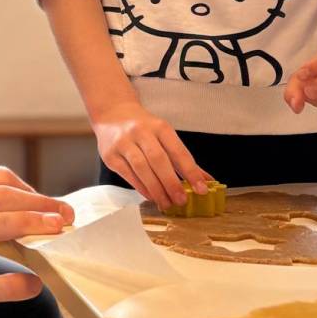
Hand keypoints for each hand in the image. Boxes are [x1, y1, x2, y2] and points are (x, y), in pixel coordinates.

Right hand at [93, 101, 214, 209]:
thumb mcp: (164, 135)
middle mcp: (141, 132)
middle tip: (182, 200)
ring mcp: (123, 143)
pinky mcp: (110, 155)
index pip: (178, 151)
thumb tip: (206, 181)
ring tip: (167, 203)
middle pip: (158, 160)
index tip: (202, 189)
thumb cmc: (143, 128)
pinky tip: (151, 196)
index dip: (191, 171)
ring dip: (156, 189)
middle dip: (172, 183)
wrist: (112, 113)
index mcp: (159, 126)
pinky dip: (141, 187)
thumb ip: (182, 158)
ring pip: (142, 168)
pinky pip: (128, 174)